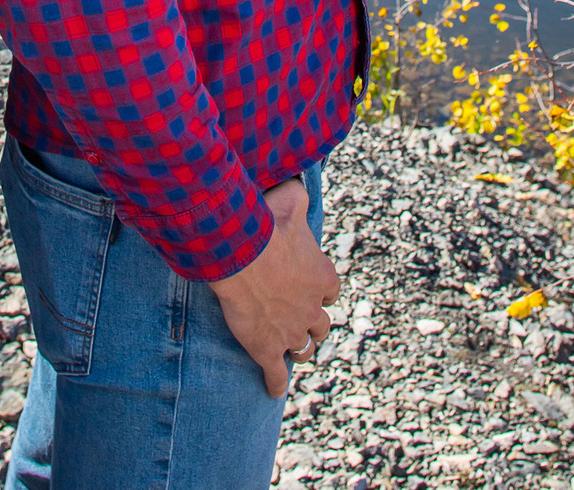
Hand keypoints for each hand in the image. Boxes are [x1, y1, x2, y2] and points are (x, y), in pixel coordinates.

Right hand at [207, 178, 336, 396]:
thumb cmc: (267, 226)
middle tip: (303, 323)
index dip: (321, 292)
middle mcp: (313, 309)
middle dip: (313, 325)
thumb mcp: (291, 203)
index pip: (330, 291)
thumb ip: (298, 197)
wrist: (243, 256)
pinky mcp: (268, 350)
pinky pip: (276, 374)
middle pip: (321, 325)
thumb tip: (297, 184)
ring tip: (292, 351)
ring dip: (299, 350)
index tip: (313, 290)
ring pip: (304, 350)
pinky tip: (274, 389)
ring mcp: (292, 333)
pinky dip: (275, 382)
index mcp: (323, 278)